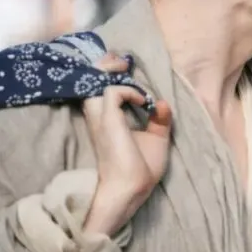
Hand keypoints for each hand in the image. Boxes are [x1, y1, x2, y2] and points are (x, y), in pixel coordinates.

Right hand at [82, 53, 172, 234]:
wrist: (133, 189)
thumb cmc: (141, 169)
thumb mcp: (156, 139)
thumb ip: (159, 120)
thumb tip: (162, 103)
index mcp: (107, 119)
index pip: (99, 88)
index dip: (110, 73)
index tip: (127, 68)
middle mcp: (99, 116)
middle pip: (89, 79)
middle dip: (105, 64)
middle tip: (123, 62)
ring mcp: (102, 118)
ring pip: (94, 81)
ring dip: (111, 71)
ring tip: (127, 70)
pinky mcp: (108, 122)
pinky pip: (113, 92)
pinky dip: (130, 91)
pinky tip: (144, 103)